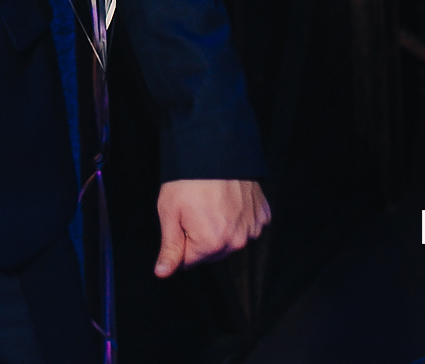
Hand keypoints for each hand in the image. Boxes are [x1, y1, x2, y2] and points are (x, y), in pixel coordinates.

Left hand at [154, 179, 270, 277]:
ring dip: (220, 229)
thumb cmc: (187, 181)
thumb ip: (169, 247)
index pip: (190, 261)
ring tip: (209, 204)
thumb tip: (162, 273)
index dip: (179, 242)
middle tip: (192, 211)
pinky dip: (238, 218)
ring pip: (230, 240)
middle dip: (199, 238)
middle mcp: (236, 242)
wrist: (215, 151)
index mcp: (211, 244)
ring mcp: (252, 228)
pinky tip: (228, 202)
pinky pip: (247, 226)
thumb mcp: (169, 212)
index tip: (178, 222)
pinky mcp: (262, 215)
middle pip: (212, 252)